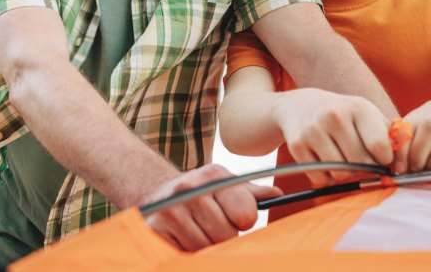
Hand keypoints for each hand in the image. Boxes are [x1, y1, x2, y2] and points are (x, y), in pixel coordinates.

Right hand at [141, 164, 280, 251]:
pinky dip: (186, 252)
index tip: (237, 220)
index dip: (243, 222)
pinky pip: (184, 253)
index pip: (245, 214)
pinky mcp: (154, 227)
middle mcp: (189, 188)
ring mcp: (169, 208)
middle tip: (211, 227)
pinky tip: (181, 238)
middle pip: (226, 235)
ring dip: (204, 247)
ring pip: (205, 247)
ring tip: (195, 232)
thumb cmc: (199, 195)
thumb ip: (250, 194)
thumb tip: (277, 194)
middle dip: (223, 238)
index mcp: (212, 176)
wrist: (156, 195)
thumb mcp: (223, 187)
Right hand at [272, 89, 392, 186]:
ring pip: (340, 173)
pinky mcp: (297, 144)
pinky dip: (325, 177)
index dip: (384, 160)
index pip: (380, 146)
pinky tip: (324, 162)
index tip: (381, 159)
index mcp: (358, 107)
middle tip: (360, 161)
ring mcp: (313, 130)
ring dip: (344, 174)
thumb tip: (402, 164)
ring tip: (341, 160)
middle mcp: (334, 116)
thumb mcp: (366, 114)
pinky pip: (320, 178)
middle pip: (360, 163)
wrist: (299, 106)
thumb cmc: (343, 114)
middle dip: (364, 168)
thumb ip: (389, 136)